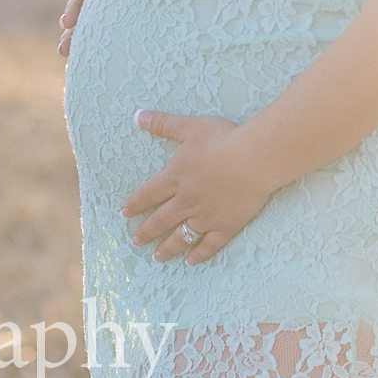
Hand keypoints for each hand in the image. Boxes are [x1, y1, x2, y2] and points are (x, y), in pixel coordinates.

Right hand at [59, 0, 157, 57]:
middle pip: (84, 2)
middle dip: (73, 14)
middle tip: (66, 27)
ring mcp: (109, 12)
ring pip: (85, 23)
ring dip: (73, 36)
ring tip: (64, 52)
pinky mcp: (114, 31)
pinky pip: (95, 39)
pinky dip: (84, 49)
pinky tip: (76, 64)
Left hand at [121, 110, 277, 264]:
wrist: (253, 159)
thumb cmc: (222, 139)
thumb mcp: (189, 127)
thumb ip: (162, 124)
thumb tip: (137, 115)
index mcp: (175, 178)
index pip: (148, 195)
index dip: (135, 204)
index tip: (124, 214)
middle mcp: (186, 201)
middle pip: (161, 220)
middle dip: (146, 231)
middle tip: (135, 241)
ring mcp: (205, 217)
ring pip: (181, 237)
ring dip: (167, 248)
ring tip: (157, 257)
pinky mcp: (226, 226)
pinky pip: (209, 245)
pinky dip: (199, 254)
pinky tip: (190, 262)